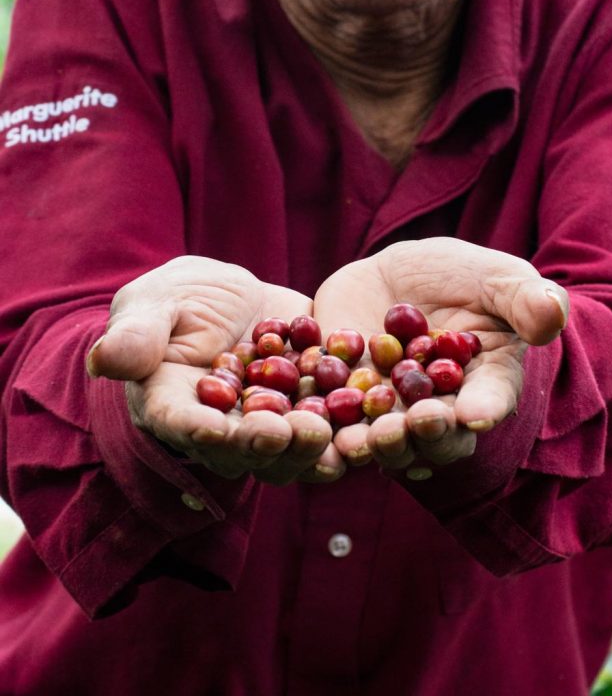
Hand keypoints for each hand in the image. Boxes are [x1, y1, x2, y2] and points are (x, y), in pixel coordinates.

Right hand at [87, 256, 343, 484]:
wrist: (231, 297)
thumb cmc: (178, 299)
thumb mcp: (154, 303)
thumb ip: (137, 333)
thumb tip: (105, 359)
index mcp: (175, 408)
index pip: (184, 426)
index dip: (201, 432)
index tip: (217, 430)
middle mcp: (223, 430)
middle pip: (244, 451)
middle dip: (267, 446)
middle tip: (291, 432)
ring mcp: (269, 425)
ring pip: (289, 452)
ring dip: (311, 448)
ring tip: (330, 430)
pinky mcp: (311, 408)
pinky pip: (332, 426)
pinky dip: (349, 428)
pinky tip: (368, 418)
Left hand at [313, 238, 568, 474]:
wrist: (395, 277)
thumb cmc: (461, 278)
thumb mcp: (495, 277)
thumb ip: (523, 299)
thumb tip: (553, 313)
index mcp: (485, 384)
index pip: (490, 400)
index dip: (483, 407)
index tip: (475, 412)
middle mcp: (439, 411)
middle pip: (435, 434)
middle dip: (424, 434)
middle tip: (414, 424)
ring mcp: (389, 412)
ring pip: (382, 439)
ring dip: (373, 444)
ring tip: (361, 439)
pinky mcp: (341, 403)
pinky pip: (331, 421)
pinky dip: (320, 427)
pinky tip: (307, 425)